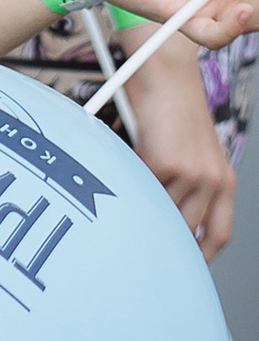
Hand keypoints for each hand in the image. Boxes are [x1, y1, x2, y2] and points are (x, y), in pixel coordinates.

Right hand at [119, 40, 236, 256]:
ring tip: (120, 204)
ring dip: (138, 210)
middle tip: (139, 246)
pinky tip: (116, 177)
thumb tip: (159, 221)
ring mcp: (189, 173)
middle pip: (185, 232)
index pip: (218, 235)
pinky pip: (138, 189)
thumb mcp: (191, 154)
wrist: (166, 75)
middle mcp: (213, 180)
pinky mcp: (163, 162)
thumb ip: (185, 187)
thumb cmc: (172, 111)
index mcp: (224, 181)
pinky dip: (123, 186)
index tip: (181, 265)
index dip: (200, 257)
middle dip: (161, 239)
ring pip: (158, 212)